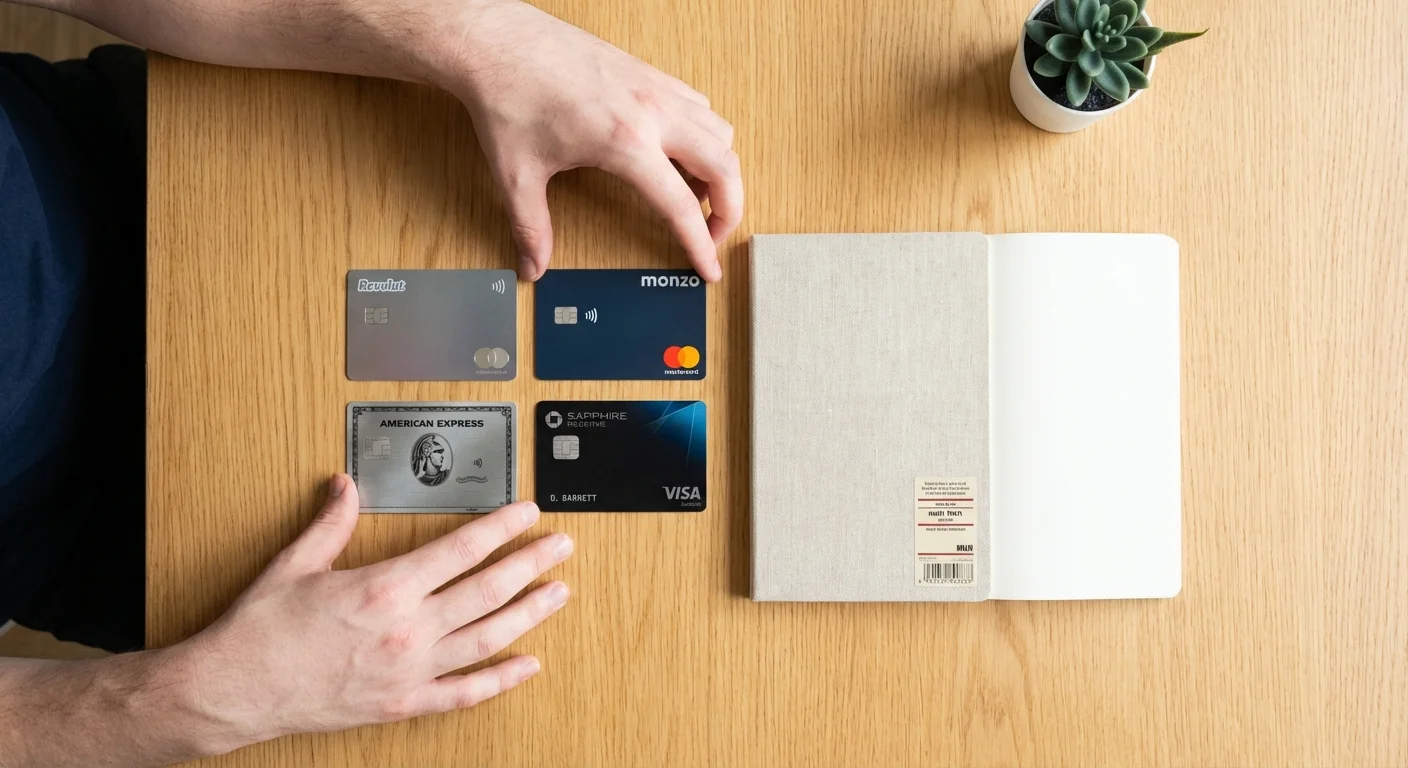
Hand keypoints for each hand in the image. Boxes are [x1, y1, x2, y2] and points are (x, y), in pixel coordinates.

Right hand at [170, 475, 571, 750]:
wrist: (234, 691)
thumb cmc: (261, 629)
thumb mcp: (296, 563)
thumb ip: (331, 522)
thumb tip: (345, 486)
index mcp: (385, 587)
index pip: (462, 550)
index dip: (502, 529)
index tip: (527, 514)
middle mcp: (407, 629)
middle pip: (487, 590)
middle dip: (530, 564)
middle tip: (561, 547)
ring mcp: (409, 670)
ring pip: (487, 638)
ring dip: (528, 614)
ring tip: (558, 594)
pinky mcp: (402, 703)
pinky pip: (463, 693)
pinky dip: (499, 680)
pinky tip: (527, 666)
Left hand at [438, 0, 742, 281]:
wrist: (498, 42)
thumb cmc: (508, 96)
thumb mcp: (517, 174)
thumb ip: (531, 228)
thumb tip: (532, 265)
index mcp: (624, 142)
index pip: (681, 205)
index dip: (700, 244)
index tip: (708, 267)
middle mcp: (650, 111)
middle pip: (724, 165)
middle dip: (729, 208)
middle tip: (712, 232)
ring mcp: (653, 87)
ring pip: (720, 130)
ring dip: (719, 167)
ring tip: (695, 193)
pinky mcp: (647, 72)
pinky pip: (698, 105)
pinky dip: (703, 134)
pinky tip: (676, 150)